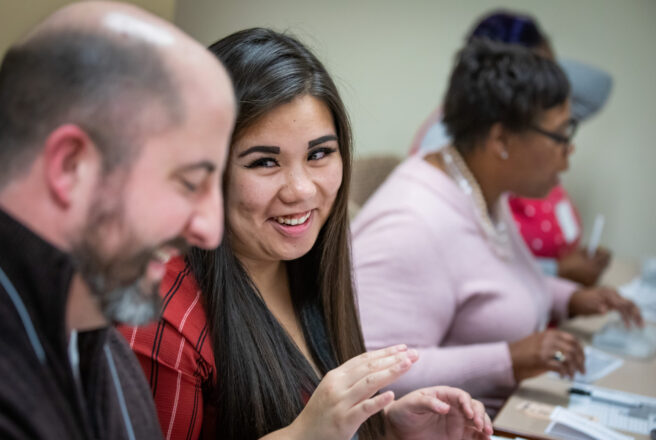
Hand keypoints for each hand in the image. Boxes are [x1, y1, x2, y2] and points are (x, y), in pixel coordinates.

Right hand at [283, 345, 417, 439]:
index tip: (403, 347)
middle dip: (393, 358)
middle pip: (370, 367)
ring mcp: (340, 403)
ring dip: (391, 372)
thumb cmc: (320, 414)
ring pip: (369, 383)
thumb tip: (373, 367)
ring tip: (408, 364)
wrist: (300, 436)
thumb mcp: (332, 391)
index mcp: (335, 376)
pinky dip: (378, 401)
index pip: (364, 359)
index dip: (385, 352)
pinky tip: (393, 394)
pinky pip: (364, 409)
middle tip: (414, 353)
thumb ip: (349, 380)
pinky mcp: (344, 421)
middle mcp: (337, 385)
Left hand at [385, 386, 491, 439]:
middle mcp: (454, 406)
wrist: (397, 428)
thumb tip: (445, 407)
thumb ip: (428, 403)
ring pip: (478, 420)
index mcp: (444, 394)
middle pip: (474, 407)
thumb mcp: (412, 403)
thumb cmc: (403, 410)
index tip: (469, 414)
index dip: (467, 404)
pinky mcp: (458, 435)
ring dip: (485, 425)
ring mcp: (457, 421)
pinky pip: (474, 435)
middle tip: (480, 426)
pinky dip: (482, 437)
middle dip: (481, 415)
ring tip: (487, 434)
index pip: (461, 396)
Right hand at [509, 329, 584, 381]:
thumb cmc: (524, 351)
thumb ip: (554, 343)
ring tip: (572, 375)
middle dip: (580, 362)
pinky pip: (560, 367)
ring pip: (568, 358)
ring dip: (573, 369)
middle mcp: (549, 339)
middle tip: (582, 371)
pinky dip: (564, 373)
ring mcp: (545, 349)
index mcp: (550, 333)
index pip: (573, 340)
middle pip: (573, 350)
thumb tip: (572, 353)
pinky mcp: (542, 360)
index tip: (583, 360)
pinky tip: (563, 376)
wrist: (510, 357)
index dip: (581, 351)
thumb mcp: (541, 341)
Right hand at [557, 247, 610, 285]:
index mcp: (594, 264)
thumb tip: (592, 248)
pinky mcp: (590, 284)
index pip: (607, 255)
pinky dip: (589, 272)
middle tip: (590, 255)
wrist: (558, 276)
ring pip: (599, 269)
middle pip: (605, 263)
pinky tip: (580, 271)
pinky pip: (594, 276)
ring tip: (582, 264)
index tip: (594, 249)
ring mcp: (594, 279)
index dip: (601, 250)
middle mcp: (597, 273)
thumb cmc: (566, 263)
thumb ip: (586, 250)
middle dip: (599, 258)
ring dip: (594, 265)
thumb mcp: (576, 253)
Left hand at [568, 286, 643, 326]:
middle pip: (630, 304)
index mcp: (609, 294)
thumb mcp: (589, 306)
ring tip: (638, 326)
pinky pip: (622, 308)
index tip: (635, 322)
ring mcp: (613, 298)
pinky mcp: (611, 302)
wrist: (575, 299)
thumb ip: (598, 308)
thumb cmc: (582, 303)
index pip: (626, 302)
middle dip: (636, 314)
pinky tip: (628, 325)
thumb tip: (605, 310)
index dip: (632, 312)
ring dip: (633, 316)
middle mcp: (613, 294)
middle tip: (640, 325)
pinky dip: (626, 316)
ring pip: (628, 306)